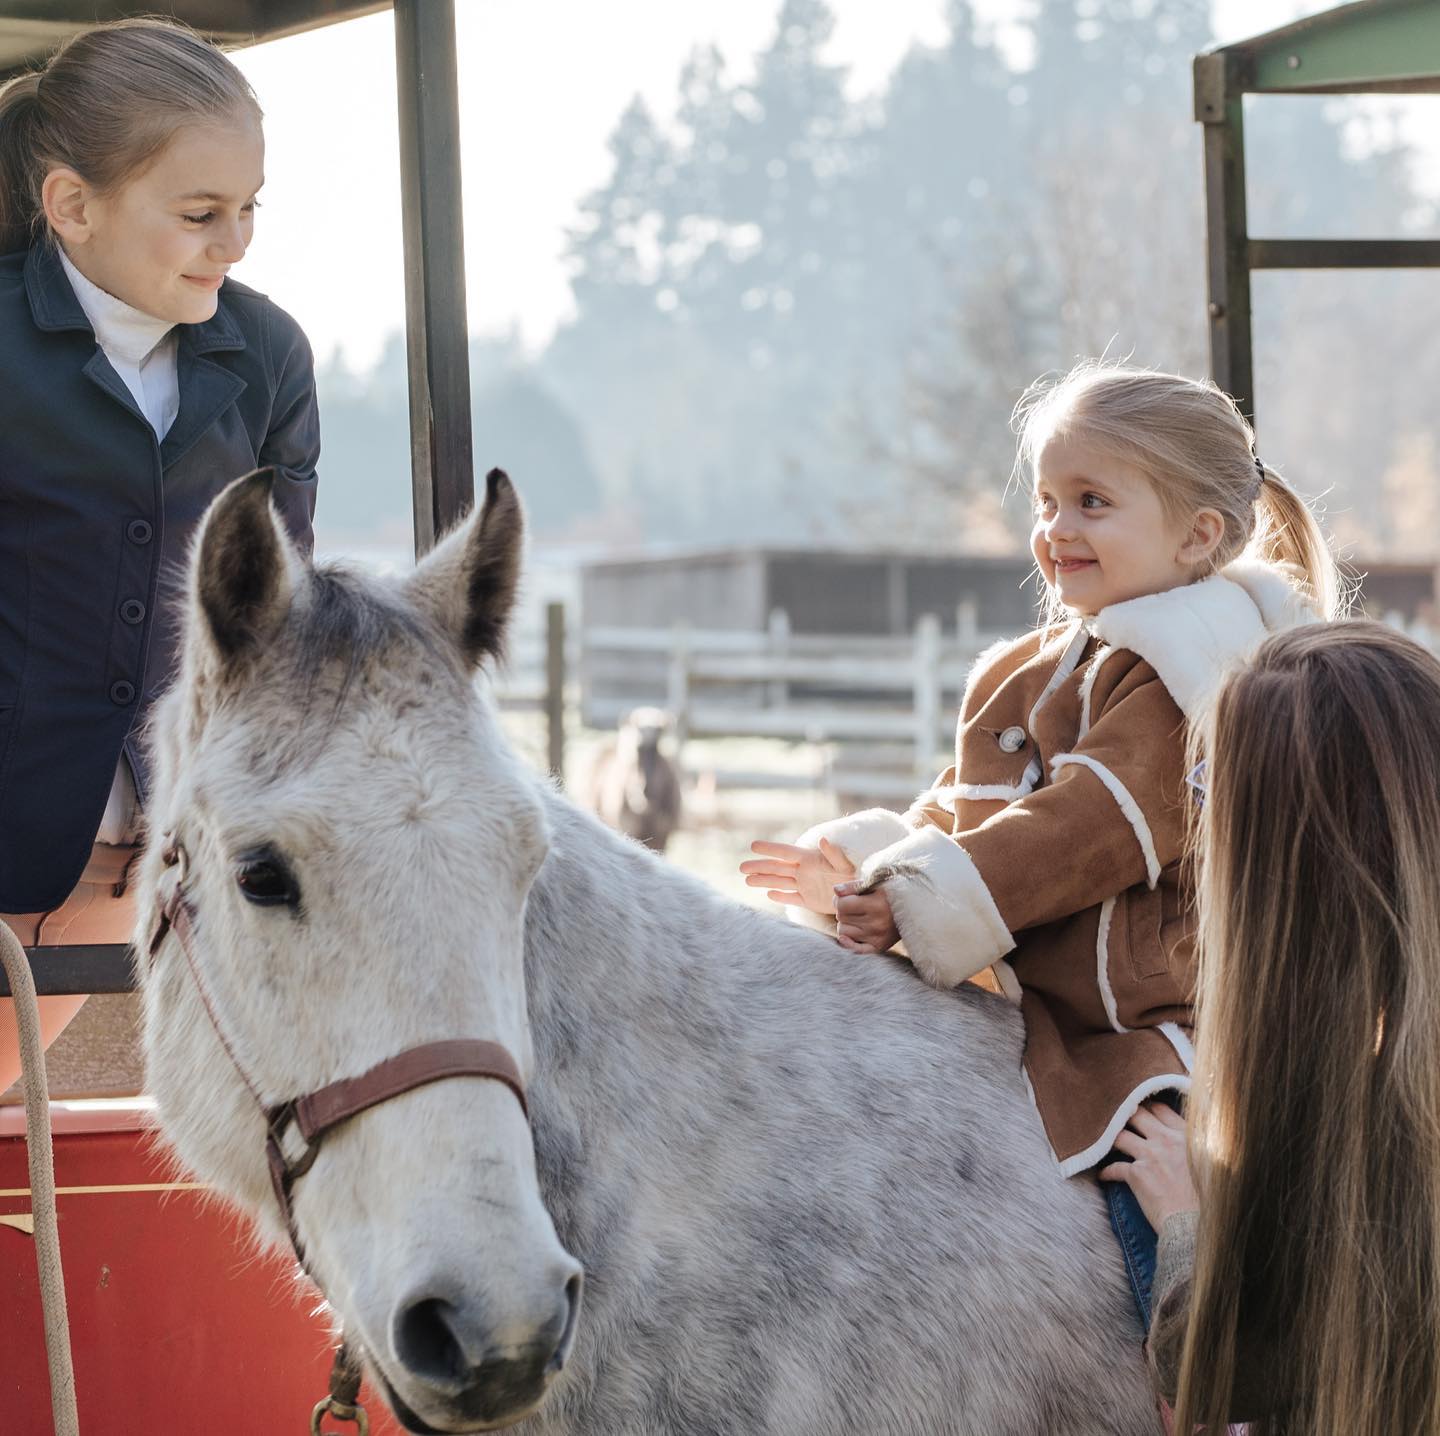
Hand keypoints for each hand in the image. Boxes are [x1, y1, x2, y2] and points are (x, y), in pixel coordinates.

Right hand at [741, 836, 854, 915]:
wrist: (861, 895)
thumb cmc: (854, 875)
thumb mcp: (845, 863)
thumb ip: (833, 853)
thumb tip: (822, 839)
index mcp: (810, 859)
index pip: (785, 852)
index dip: (770, 849)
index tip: (753, 845)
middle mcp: (804, 871)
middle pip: (777, 868)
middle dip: (759, 867)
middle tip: (741, 867)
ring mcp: (805, 885)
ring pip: (780, 882)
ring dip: (764, 880)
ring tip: (746, 880)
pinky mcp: (809, 900)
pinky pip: (791, 897)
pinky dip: (780, 896)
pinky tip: (769, 894)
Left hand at [833, 881, 899, 953]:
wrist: (915, 909)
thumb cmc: (891, 892)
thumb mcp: (876, 883)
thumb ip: (854, 886)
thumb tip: (835, 891)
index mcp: (876, 905)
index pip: (841, 904)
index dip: (839, 899)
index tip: (846, 896)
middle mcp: (877, 924)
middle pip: (840, 917)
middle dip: (843, 910)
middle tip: (854, 905)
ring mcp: (878, 937)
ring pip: (843, 932)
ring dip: (846, 923)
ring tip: (859, 916)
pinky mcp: (879, 947)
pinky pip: (854, 949)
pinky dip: (847, 942)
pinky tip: (846, 936)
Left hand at [1097, 1101, 1198, 1231]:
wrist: (1196, 1222)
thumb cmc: (1209, 1199)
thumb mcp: (1211, 1163)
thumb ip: (1195, 1146)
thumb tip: (1187, 1141)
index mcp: (1186, 1135)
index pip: (1160, 1109)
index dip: (1148, 1108)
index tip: (1140, 1110)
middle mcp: (1166, 1140)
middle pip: (1137, 1114)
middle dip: (1125, 1114)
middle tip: (1117, 1119)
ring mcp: (1150, 1156)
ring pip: (1120, 1135)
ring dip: (1110, 1138)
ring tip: (1105, 1143)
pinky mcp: (1137, 1174)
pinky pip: (1114, 1167)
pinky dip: (1106, 1172)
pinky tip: (1103, 1176)